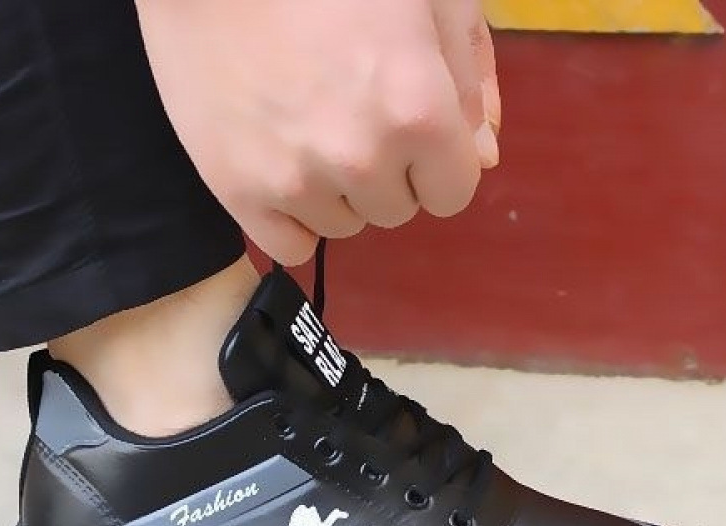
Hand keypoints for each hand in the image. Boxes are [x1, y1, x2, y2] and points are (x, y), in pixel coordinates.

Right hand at [136, 0, 500, 264]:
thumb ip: (471, 78)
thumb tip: (485, 158)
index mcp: (418, 109)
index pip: (454, 192)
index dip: (436, 160)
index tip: (408, 126)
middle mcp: (362, 158)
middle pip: (398, 210)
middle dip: (388, 171)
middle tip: (348, 110)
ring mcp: (297, 183)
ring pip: (346, 225)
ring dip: (339, 192)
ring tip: (307, 127)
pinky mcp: (240, 195)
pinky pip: (292, 246)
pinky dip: (295, 220)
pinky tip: (284, 172)